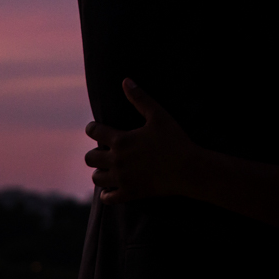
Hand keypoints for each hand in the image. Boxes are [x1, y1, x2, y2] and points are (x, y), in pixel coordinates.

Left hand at [84, 79, 198, 203]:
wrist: (188, 169)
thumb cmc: (175, 140)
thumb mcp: (158, 115)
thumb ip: (140, 98)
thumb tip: (125, 81)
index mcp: (121, 140)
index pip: (94, 132)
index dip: (92, 128)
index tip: (95, 128)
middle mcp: (116, 160)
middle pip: (90, 158)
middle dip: (94, 152)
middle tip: (103, 150)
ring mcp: (122, 179)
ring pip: (96, 178)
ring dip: (99, 172)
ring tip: (108, 168)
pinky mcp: (129, 194)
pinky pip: (108, 198)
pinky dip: (106, 194)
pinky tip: (111, 189)